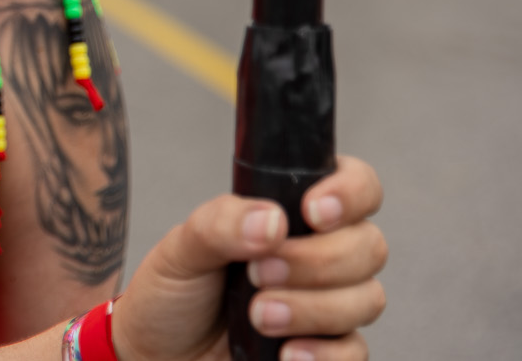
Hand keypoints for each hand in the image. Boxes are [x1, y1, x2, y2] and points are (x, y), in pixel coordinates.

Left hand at [111, 157, 385, 360]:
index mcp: (290, 213)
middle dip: (316, 261)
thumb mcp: (182, 248)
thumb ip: (221, 224)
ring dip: (313, 309)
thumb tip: (271, 220)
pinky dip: (325, 353)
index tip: (312, 212)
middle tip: (258, 273)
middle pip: (368, 246)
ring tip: (258, 316)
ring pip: (366, 299)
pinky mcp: (327, 350)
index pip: (355, 185)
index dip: (349, 193)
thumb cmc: (173, 294)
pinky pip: (355, 350)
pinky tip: (288, 353)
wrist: (160, 354)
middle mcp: (319, 253)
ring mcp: (328, 303)